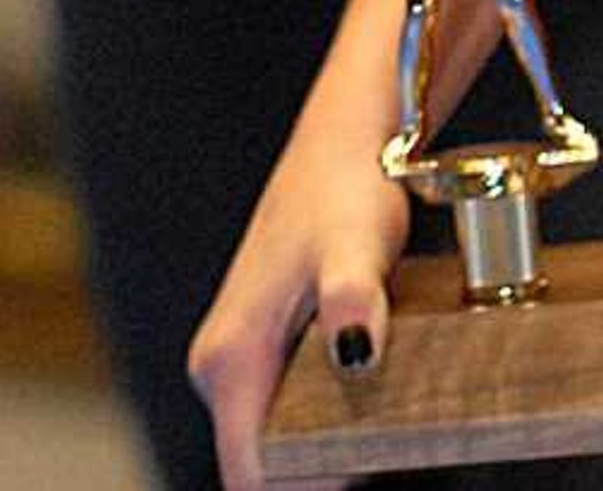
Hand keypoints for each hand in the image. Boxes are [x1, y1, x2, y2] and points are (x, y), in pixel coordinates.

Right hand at [189, 124, 413, 490]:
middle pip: (257, 463)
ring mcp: (236, 357)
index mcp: (231, 358)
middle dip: (314, 478)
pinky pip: (279, 410)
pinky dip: (316, 425)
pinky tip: (365, 416)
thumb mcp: (357, 246)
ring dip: (317, 454)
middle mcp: (220, 365)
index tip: (357, 480)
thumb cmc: (348, 192)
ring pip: (270, 437)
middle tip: (381, 464)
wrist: (342, 145)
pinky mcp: (258, 347)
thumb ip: (354, 297)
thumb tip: (355, 353)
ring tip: (382, 446)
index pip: (249, 471)